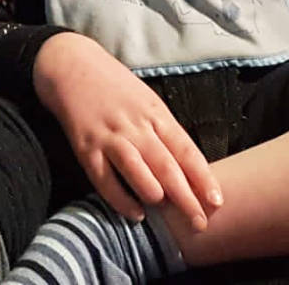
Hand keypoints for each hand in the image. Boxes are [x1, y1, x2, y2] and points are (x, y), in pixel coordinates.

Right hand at [32, 32, 221, 230]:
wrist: (71, 65)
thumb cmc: (114, 86)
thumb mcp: (146, 100)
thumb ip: (164, 132)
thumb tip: (189, 169)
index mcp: (155, 113)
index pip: (185, 149)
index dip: (202, 177)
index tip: (217, 201)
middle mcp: (135, 126)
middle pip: (166, 165)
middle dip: (186, 198)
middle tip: (200, 223)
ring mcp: (109, 136)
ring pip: (137, 169)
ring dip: (154, 194)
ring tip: (167, 213)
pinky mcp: (85, 147)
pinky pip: (104, 179)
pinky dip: (120, 199)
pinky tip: (134, 213)